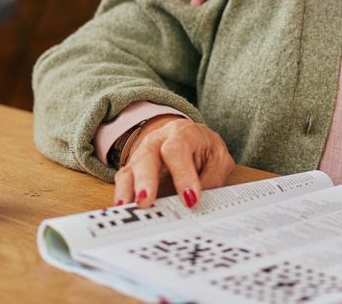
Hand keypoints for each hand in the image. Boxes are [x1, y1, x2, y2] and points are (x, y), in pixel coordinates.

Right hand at [113, 116, 234, 208]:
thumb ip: (212, 178)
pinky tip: (123, 208)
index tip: (190, 199)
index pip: (178, 149)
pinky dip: (122, 194)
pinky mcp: (134, 169)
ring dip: (128, 189)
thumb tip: (198, 201)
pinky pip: (124, 180)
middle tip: (146, 200)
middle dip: (146, 179)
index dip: (183, 174)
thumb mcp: (218, 158)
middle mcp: (158, 140)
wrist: (189, 137)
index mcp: (183, 133)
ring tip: (126, 207)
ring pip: (131, 168)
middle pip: (147, 155)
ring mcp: (143, 154)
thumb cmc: (204, 148)